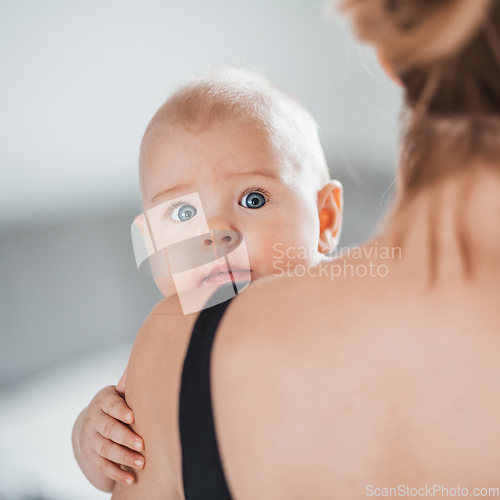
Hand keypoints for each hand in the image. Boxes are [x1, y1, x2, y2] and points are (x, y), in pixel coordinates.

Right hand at [75, 368, 144, 485]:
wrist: (93, 420)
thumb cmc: (117, 401)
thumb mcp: (120, 389)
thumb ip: (129, 380)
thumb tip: (141, 361)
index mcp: (103, 399)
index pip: (111, 405)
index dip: (121, 411)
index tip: (133, 416)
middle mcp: (94, 419)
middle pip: (108, 430)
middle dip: (126, 438)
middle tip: (143, 445)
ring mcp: (90, 438)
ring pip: (105, 449)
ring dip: (123, 458)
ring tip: (142, 463)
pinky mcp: (91, 455)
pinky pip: (102, 466)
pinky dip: (116, 473)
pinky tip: (130, 479)